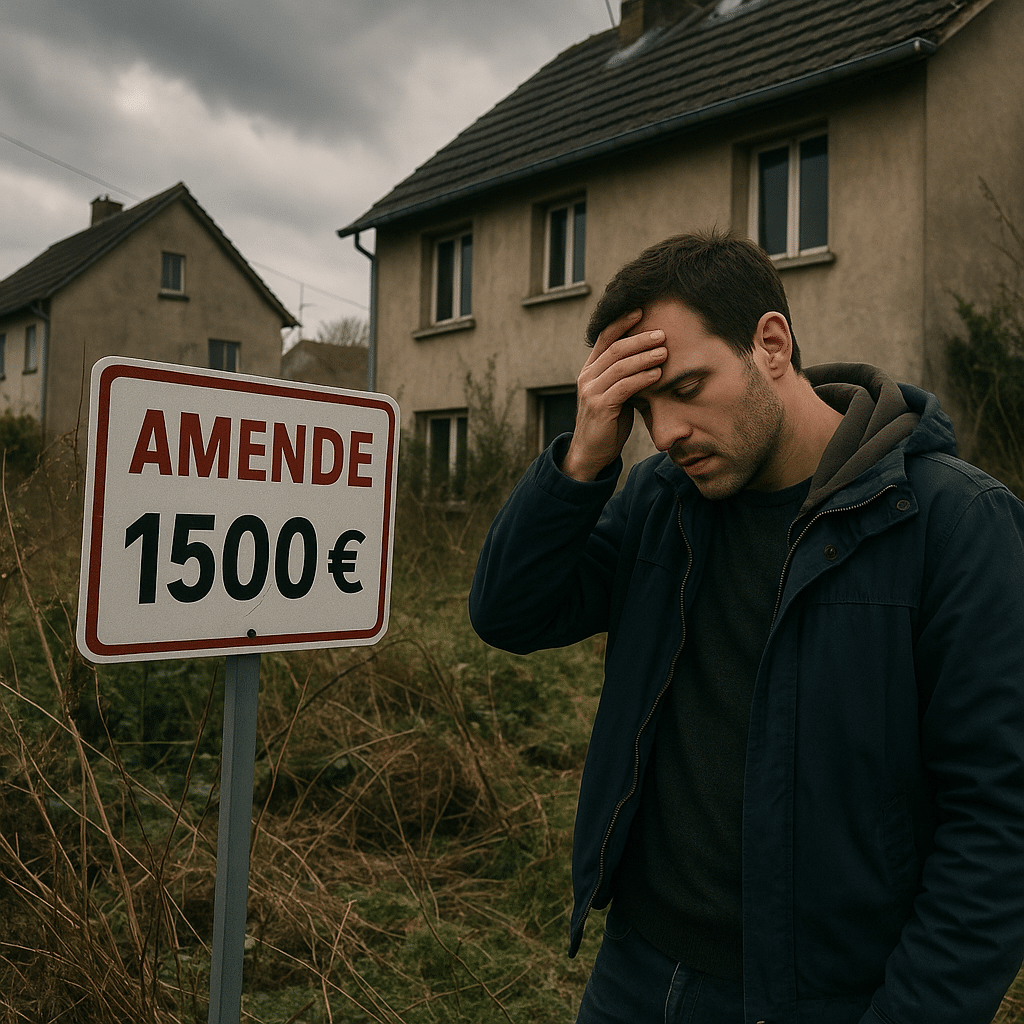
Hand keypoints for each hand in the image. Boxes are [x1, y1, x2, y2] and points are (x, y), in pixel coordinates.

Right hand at [561, 309, 666, 481]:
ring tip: (665, 352)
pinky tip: (657, 374)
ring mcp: (591, 391)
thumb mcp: (615, 395)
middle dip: (640, 338)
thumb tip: (649, 359)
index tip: (642, 310)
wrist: (591, 453)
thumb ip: (625, 377)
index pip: (605, 338)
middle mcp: (587, 377)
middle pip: (615, 348)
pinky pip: (624, 386)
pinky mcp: (599, 407)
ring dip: (645, 356)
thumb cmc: (608, 423)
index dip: (622, 322)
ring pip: (620, 365)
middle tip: (662, 334)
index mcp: (589, 370)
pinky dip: (642, 378)